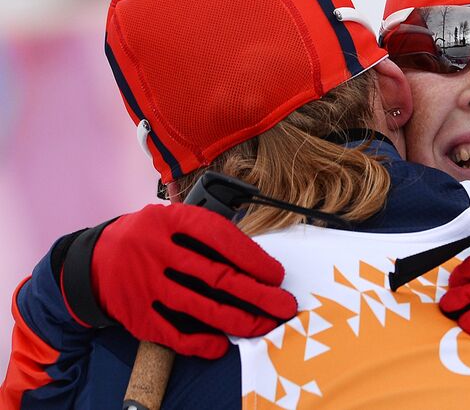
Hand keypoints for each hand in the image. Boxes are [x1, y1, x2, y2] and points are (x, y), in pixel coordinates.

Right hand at [62, 203, 296, 358]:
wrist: (88, 263)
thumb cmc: (146, 239)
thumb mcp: (170, 221)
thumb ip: (204, 235)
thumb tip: (254, 262)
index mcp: (170, 220)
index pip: (220, 237)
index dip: (253, 258)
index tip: (276, 275)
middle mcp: (157, 251)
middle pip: (217, 276)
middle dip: (258, 294)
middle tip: (284, 306)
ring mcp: (145, 283)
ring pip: (200, 307)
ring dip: (238, 320)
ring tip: (263, 326)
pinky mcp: (135, 314)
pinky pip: (173, 334)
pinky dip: (200, 343)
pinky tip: (222, 345)